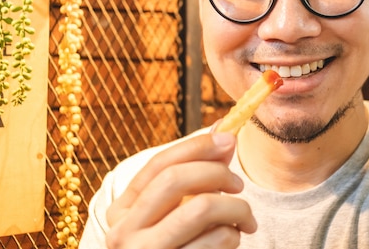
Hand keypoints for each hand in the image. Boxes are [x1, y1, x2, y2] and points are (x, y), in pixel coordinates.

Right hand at [105, 132, 256, 247]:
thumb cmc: (177, 248)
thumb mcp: (176, 212)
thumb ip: (195, 176)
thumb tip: (223, 130)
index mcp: (122, 211)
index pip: (159, 164)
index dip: (198, 145)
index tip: (230, 138)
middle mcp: (124, 233)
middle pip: (177, 180)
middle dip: (219, 174)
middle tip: (240, 186)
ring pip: (202, 208)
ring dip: (237, 208)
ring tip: (245, 220)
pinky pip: (217, 239)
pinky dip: (235, 235)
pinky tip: (232, 241)